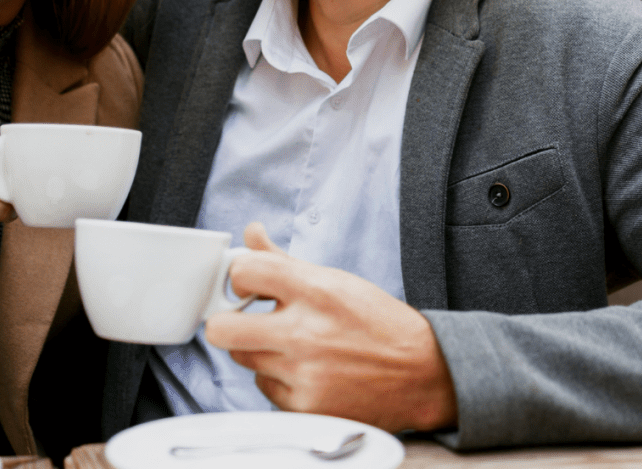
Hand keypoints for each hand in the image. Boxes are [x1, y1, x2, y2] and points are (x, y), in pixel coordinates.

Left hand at [204, 222, 457, 432]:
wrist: (421, 372)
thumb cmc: (375, 321)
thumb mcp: (333, 279)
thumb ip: (283, 260)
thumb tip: (251, 234)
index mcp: (315, 291)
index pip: (244, 272)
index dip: (239, 277)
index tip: (247, 285)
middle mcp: (305, 333)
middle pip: (220, 330)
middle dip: (226, 322)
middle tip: (242, 320)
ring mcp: (303, 374)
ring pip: (242, 360)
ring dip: (258, 351)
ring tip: (291, 345)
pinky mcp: (305, 407)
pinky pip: (264, 389)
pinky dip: (278, 380)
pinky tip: (305, 371)